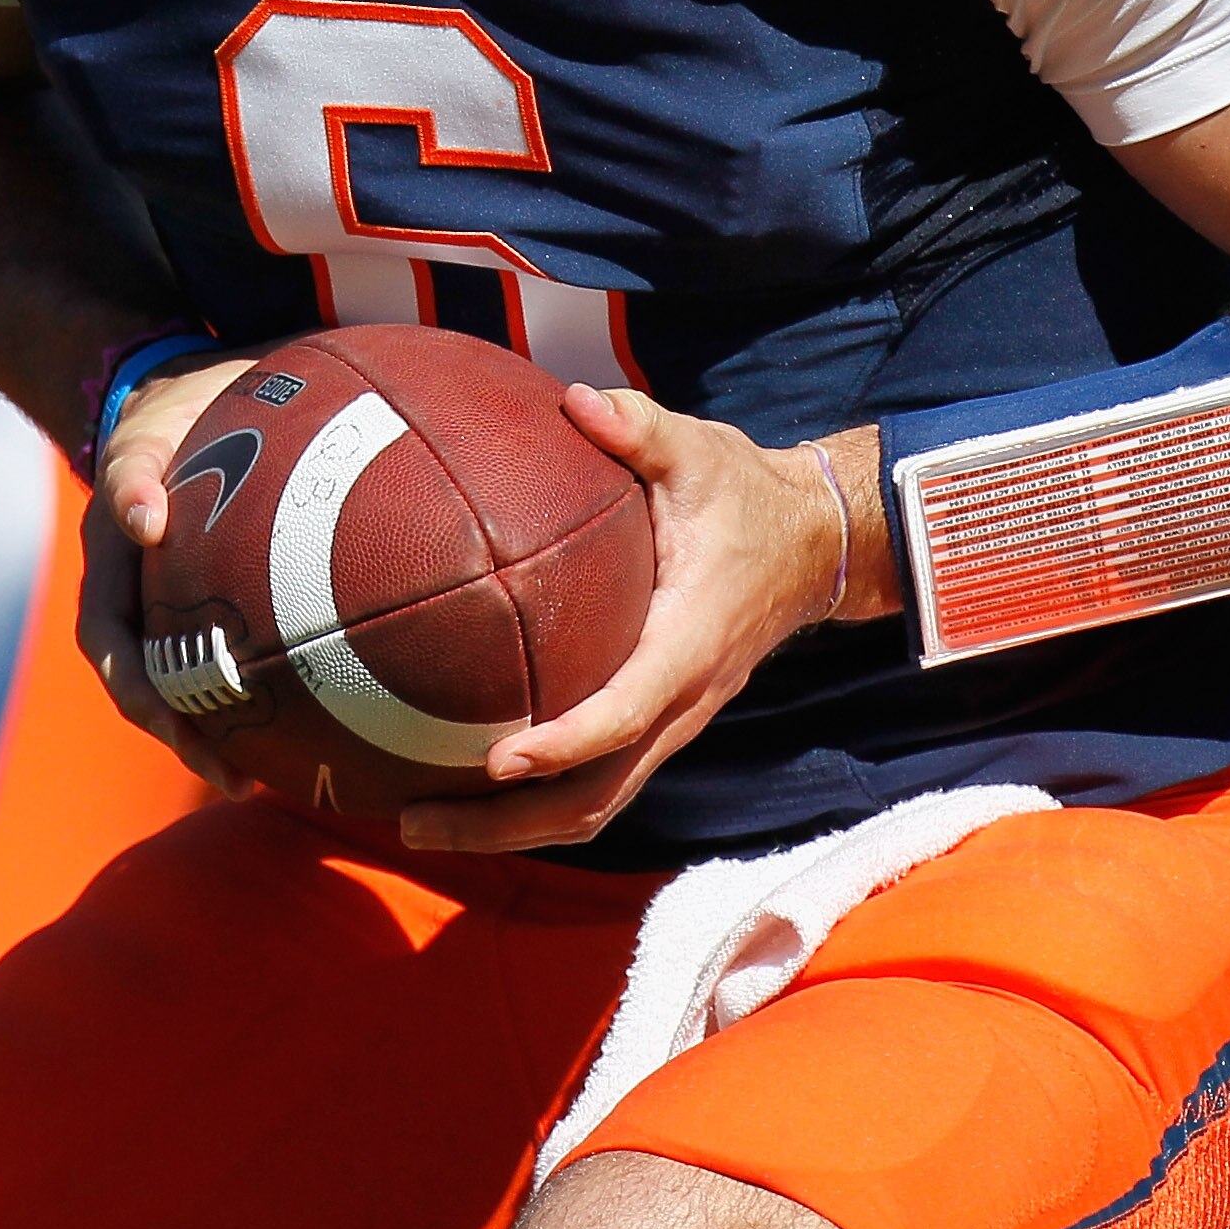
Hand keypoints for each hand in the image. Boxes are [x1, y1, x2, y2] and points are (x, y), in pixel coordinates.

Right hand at [75, 356, 251, 791]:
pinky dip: (253, 700)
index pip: (109, 642)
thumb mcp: (143, 436)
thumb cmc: (168, 419)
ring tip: (255, 781)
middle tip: (227, 771)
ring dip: (212, 736)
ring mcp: (174, 608)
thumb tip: (143, 520)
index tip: (167, 719)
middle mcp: (136, 599)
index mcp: (110, 569)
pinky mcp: (216, 608)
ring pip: (185, 687)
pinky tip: (301, 730)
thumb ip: (134, 472)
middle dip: (181, 734)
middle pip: (146, 686)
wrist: (193, 403)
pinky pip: (229, 662)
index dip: (135, 685)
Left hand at [399, 386, 856, 854]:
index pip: (626, 710)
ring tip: (422, 820)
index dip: (563, 743)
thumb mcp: (700, 450)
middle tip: (416, 820)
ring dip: (512, 828)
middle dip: (507, 824)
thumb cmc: (747, 495)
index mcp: (690, 642)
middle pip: (596, 796)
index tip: (495, 761)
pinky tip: (468, 781)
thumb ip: (640, 427)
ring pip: (595, 804)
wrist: (814, 544)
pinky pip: (600, 780)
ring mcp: (673, 722)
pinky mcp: (660, 721)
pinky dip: (537, 797)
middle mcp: (683, 700)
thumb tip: (575, 400)